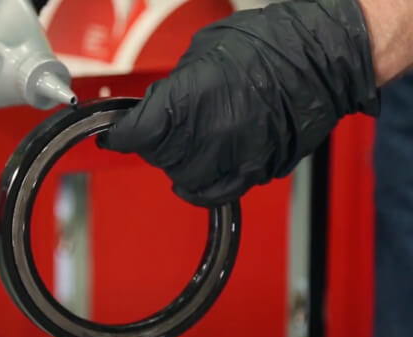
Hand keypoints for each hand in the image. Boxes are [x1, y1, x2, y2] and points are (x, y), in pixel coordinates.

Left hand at [97, 0, 379, 206]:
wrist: (323, 57)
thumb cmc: (270, 43)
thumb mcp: (204, 51)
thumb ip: (175, 87)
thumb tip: (158, 107)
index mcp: (189, 98)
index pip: (136, 134)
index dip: (120, 136)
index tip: (113, 136)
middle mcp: (207, 132)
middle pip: (157, 157)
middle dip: (151, 144)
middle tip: (157, 130)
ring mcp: (232, 156)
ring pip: (181, 177)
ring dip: (175, 163)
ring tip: (183, 145)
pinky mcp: (254, 171)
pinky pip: (213, 193)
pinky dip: (198, 188)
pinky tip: (195, 176)